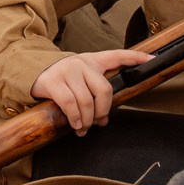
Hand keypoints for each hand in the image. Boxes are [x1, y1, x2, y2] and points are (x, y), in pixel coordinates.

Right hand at [31, 49, 151, 134]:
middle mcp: (82, 63)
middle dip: (103, 111)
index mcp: (93, 61)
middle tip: (99, 122)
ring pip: (86, 100)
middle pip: (104, 89)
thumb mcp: (80, 78)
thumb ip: (94, 92)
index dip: (136, 58)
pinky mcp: (54, 81)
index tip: (152, 59)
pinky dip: (75, 118)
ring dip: (87, 120)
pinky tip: (76, 125)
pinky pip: (70, 103)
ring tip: (83, 128)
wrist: (31, 72)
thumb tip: (103, 119)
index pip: (118, 56)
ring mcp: (68, 71)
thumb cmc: (61, 79)